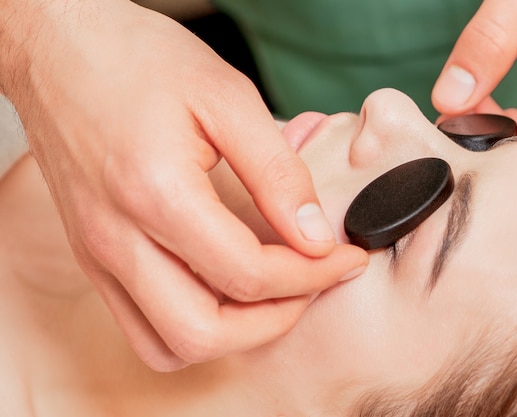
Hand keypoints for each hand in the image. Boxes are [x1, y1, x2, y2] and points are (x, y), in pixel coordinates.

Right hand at [0, 0, 366, 370]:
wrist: (61, 49)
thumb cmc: (140, 59)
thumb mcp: (226, 97)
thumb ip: (276, 172)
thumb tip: (315, 236)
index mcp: (156, 194)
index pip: (248, 274)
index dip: (312, 275)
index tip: (346, 258)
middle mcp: (117, 239)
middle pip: (204, 333)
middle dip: (275, 320)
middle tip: (312, 284)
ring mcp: (98, 254)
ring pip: (168, 346)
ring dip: (231, 335)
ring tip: (272, 295)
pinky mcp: (92, 256)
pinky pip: (141, 327)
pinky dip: (191, 328)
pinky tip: (223, 290)